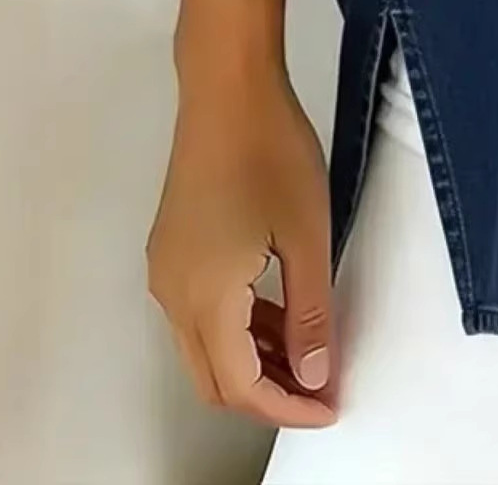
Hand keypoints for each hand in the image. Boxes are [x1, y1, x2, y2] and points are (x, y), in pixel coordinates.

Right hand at [146, 57, 338, 428]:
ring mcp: (166, 270)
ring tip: (309, 354)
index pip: (241, 386)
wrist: (227, 89)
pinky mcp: (171, 248)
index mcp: (205, 298)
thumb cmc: (272, 152)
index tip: (330, 406)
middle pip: (213, 378)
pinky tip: (278, 314)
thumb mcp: (307, 237)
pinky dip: (237, 328)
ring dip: (252, 361)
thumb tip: (313, 374)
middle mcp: (173, 294)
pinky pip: (199, 312)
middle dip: (267, 395)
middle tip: (320, 389)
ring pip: (204, 347)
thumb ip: (310, 314)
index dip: (287, 408)